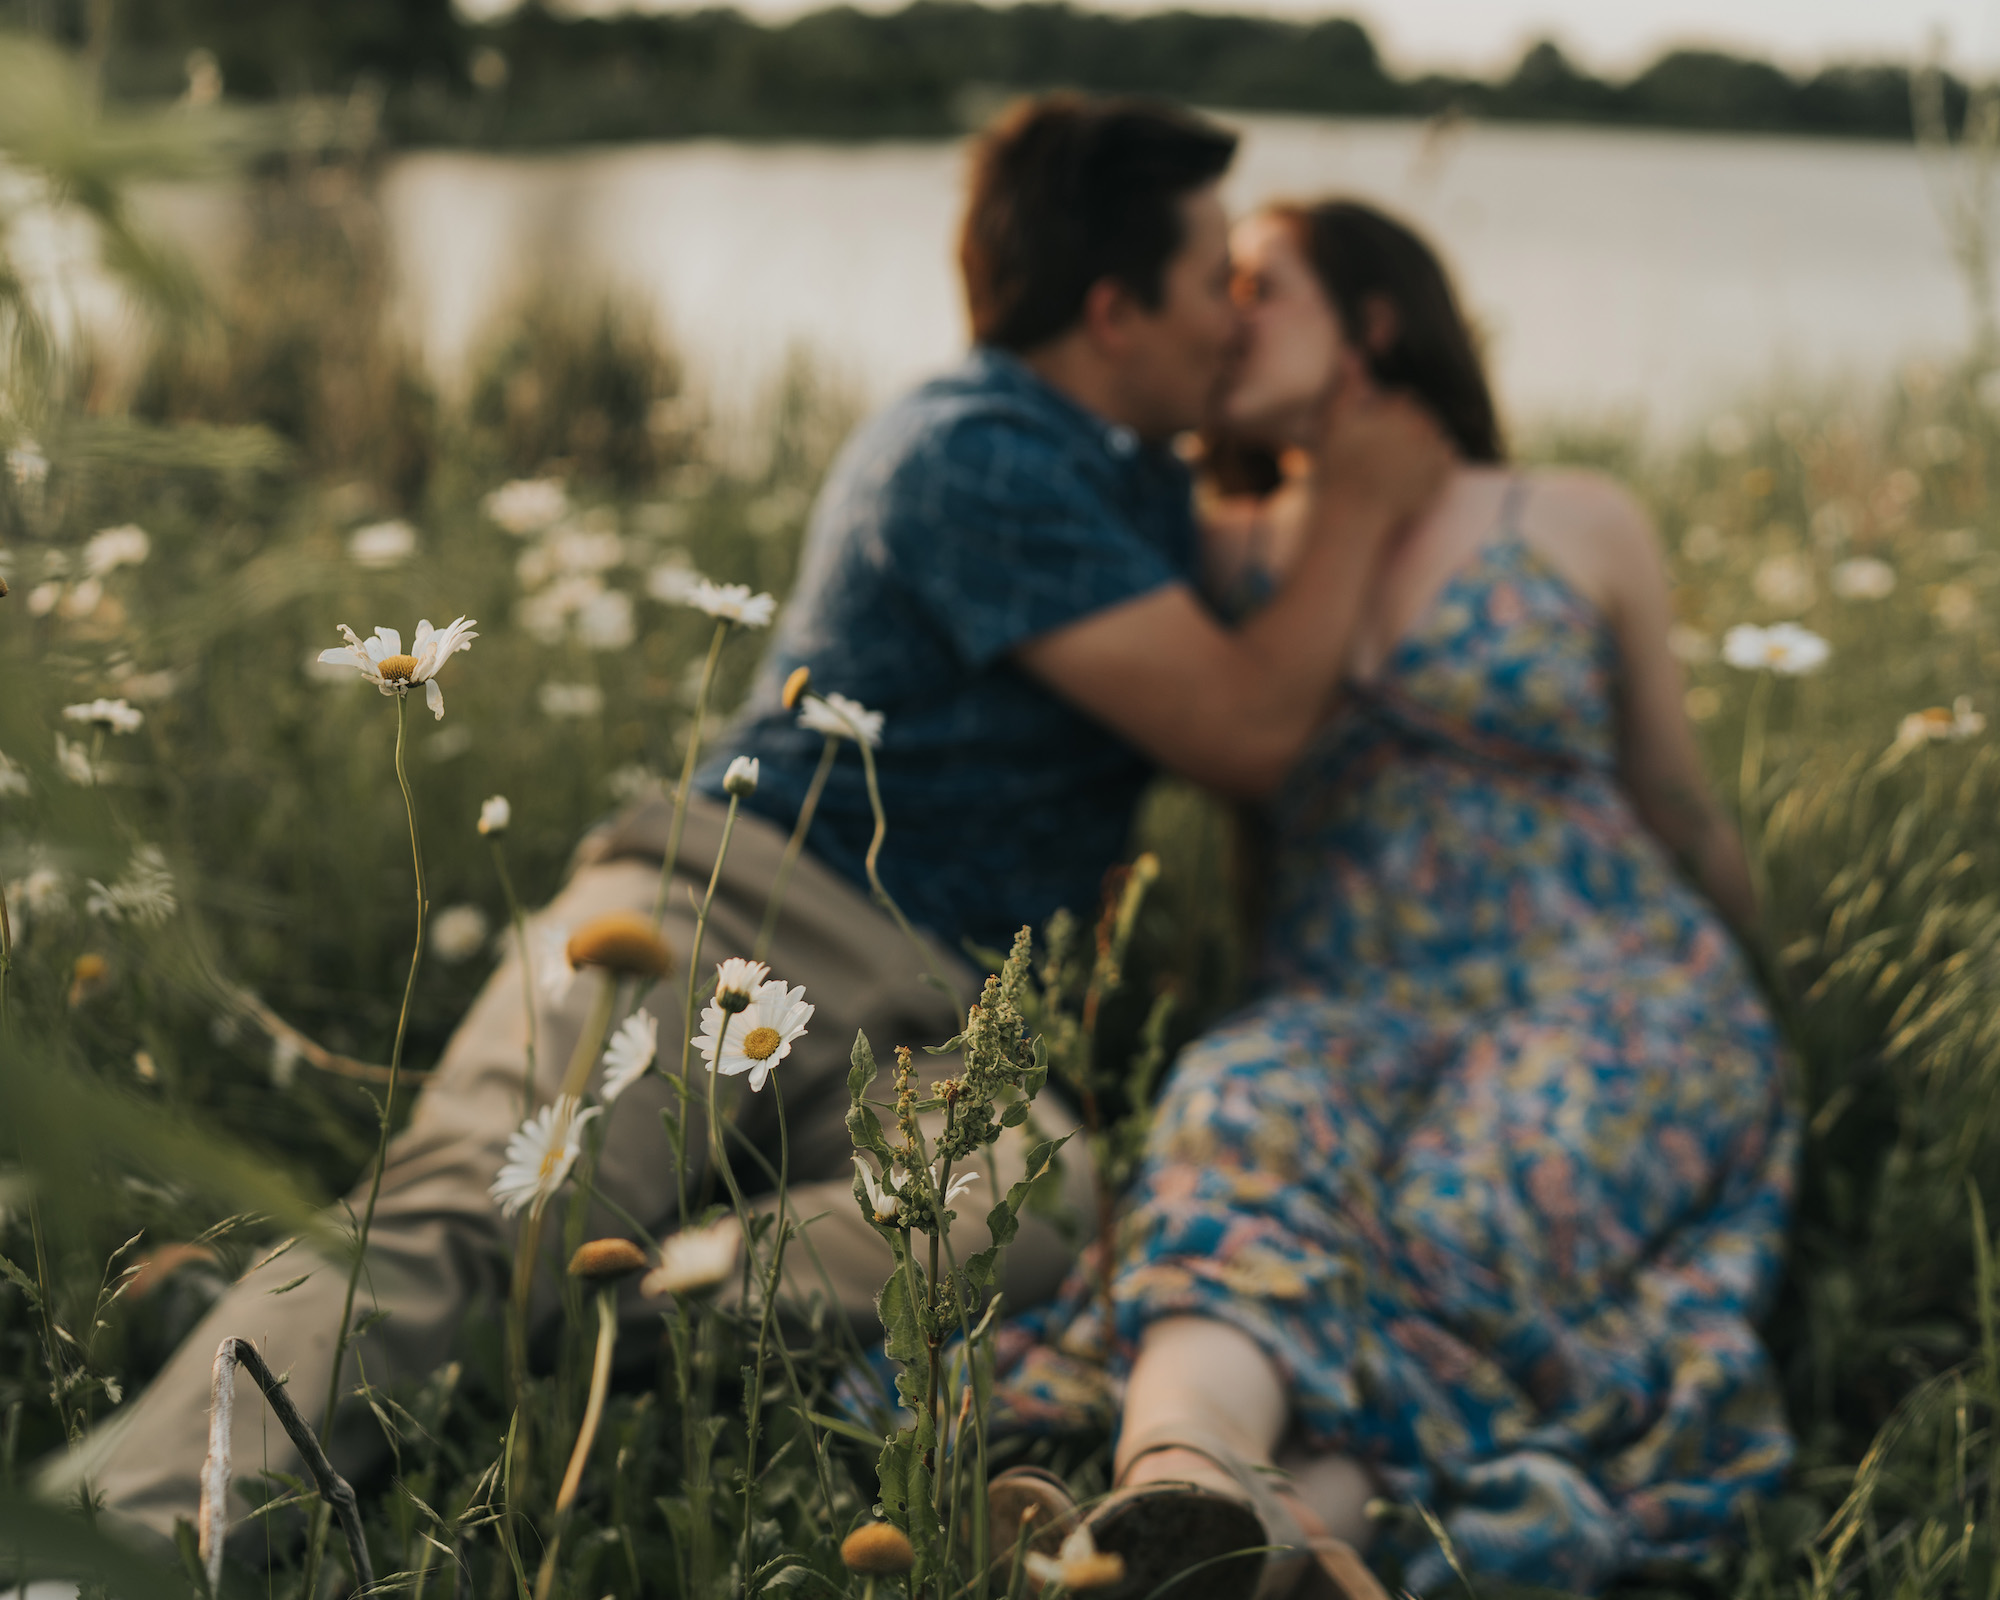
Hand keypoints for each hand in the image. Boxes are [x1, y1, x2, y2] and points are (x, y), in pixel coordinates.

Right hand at [1309, 354, 1453, 531]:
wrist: (1355, 513)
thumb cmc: (1339, 468)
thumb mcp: (1336, 422)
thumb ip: (1347, 387)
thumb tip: (1351, 351)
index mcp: (1400, 410)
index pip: (1402, 401)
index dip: (1387, 417)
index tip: (1373, 437)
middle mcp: (1423, 427)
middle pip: (1421, 419)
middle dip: (1406, 430)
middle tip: (1385, 455)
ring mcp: (1435, 452)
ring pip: (1435, 436)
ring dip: (1422, 445)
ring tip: (1399, 465)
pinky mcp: (1443, 476)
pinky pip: (1448, 458)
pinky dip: (1437, 462)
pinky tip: (1415, 473)